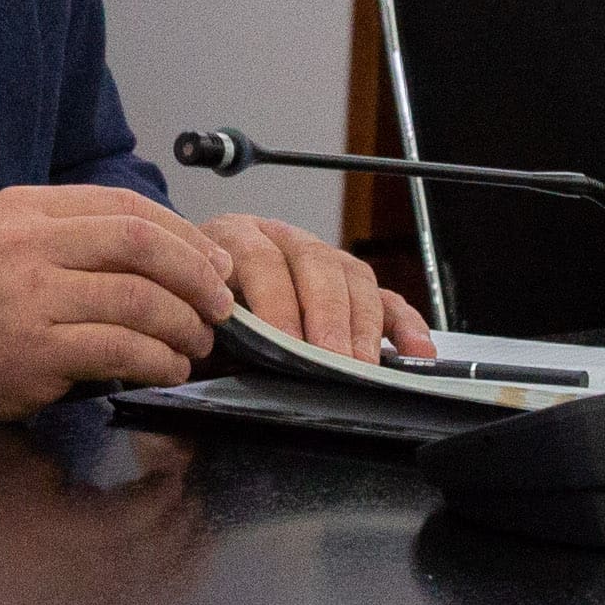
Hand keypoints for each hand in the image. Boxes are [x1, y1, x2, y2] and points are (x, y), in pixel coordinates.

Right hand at [0, 185, 243, 427]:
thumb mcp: (5, 243)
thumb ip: (71, 239)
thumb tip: (167, 254)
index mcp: (25, 209)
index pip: (125, 207)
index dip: (182, 233)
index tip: (212, 261)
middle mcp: (26, 244)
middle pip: (139, 244)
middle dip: (195, 274)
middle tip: (221, 304)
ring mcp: (28, 297)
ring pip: (136, 298)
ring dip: (183, 323)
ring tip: (198, 342)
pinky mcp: (32, 350)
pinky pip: (118, 348)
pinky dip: (157, 360)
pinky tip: (169, 369)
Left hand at [189, 212, 435, 366]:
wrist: (197, 289)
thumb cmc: (194, 307)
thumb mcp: (189, 316)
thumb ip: (203, 334)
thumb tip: (224, 363)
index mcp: (234, 237)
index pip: (260, 259)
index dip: (276, 302)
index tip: (287, 344)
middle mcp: (282, 239)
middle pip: (316, 264)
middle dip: (328, 317)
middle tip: (334, 360)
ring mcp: (321, 258)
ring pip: (353, 277)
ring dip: (362, 325)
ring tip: (363, 367)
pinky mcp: (349, 285)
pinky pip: (384, 298)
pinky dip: (403, 324)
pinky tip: (415, 351)